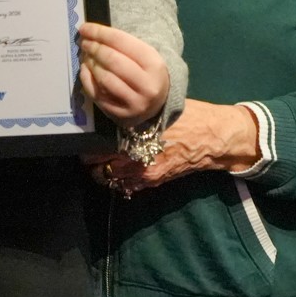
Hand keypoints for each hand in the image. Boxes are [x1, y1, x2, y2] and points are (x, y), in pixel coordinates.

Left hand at [76, 22, 170, 125]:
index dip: (100, 33)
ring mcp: (134, 103)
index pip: (122, 42)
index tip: (85, 28)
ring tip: (85, 56)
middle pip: (112, 61)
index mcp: (154, 64)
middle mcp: (146, 85)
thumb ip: (122, 45)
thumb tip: (91, 33)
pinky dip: (87, 80)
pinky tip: (85, 70)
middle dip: (94, 48)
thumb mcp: (145, 56)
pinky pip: (98, 95)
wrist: (159, 103)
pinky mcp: (121, 115)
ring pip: (104, 79)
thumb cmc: (147, 73)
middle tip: (84, 42)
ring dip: (90, 64)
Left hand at [86, 100, 260, 195]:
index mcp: (136, 140)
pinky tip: (120, 169)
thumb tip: (111, 111)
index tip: (83, 140)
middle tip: (88, 152)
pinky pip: (128, 186)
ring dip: (104, 172)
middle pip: (100, 170)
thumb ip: (132, 115)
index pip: (98, 150)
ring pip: (111, 181)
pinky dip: (120, 180)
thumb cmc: (187, 116)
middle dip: (91, 162)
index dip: (87, 147)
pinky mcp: (154, 182)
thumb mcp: (156, 109)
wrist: (213, 138)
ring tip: (101, 161)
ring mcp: (145, 175)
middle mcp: (137, 162)